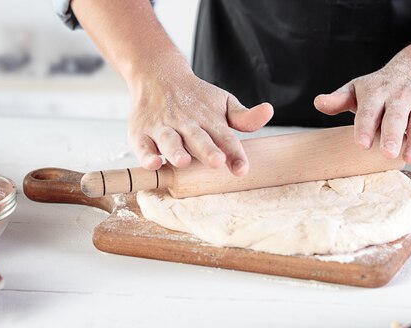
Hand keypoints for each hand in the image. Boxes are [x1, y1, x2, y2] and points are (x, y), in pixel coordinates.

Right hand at [128, 63, 273, 175]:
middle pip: (198, 139)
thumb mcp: (222, 103)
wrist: (158, 74)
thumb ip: (244, 117)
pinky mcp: (141, 133)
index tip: (242, 169)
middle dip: (207, 150)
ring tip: (183, 162)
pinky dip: (146, 154)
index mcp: (209, 120)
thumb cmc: (196, 98)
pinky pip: (142, 145)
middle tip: (216, 162)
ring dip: (176, 151)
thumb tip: (268, 111)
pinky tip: (153, 163)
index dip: (234, 153)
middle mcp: (187, 124)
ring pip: (170, 140)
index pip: (225, 138)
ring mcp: (163, 128)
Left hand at [314, 54, 410, 163]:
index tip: (361, 144)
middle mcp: (401, 95)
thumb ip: (338, 100)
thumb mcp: (357, 89)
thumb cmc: (380, 87)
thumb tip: (318, 102)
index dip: (365, 126)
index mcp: (377, 91)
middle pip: (396, 115)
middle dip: (392, 134)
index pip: (369, 109)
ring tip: (410, 158)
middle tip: (387, 153)